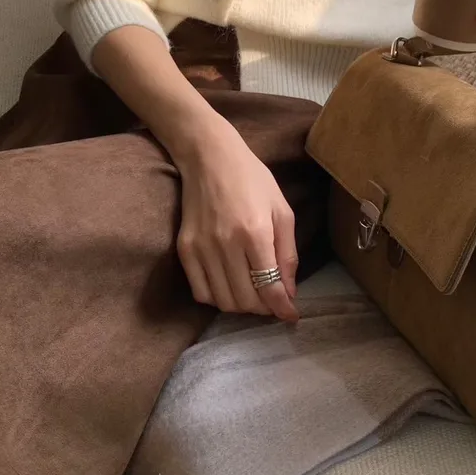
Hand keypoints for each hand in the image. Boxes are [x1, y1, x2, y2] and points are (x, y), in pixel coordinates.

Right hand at [176, 123, 299, 322]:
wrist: (209, 157)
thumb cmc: (252, 179)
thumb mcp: (282, 210)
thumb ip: (287, 253)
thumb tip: (289, 292)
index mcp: (255, 232)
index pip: (270, 287)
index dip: (283, 308)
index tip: (291, 316)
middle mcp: (226, 244)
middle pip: (246, 300)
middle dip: (265, 309)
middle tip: (273, 301)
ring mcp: (201, 248)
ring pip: (224, 301)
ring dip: (243, 306)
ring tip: (254, 295)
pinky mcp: (184, 249)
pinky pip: (201, 292)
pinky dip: (218, 298)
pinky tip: (229, 287)